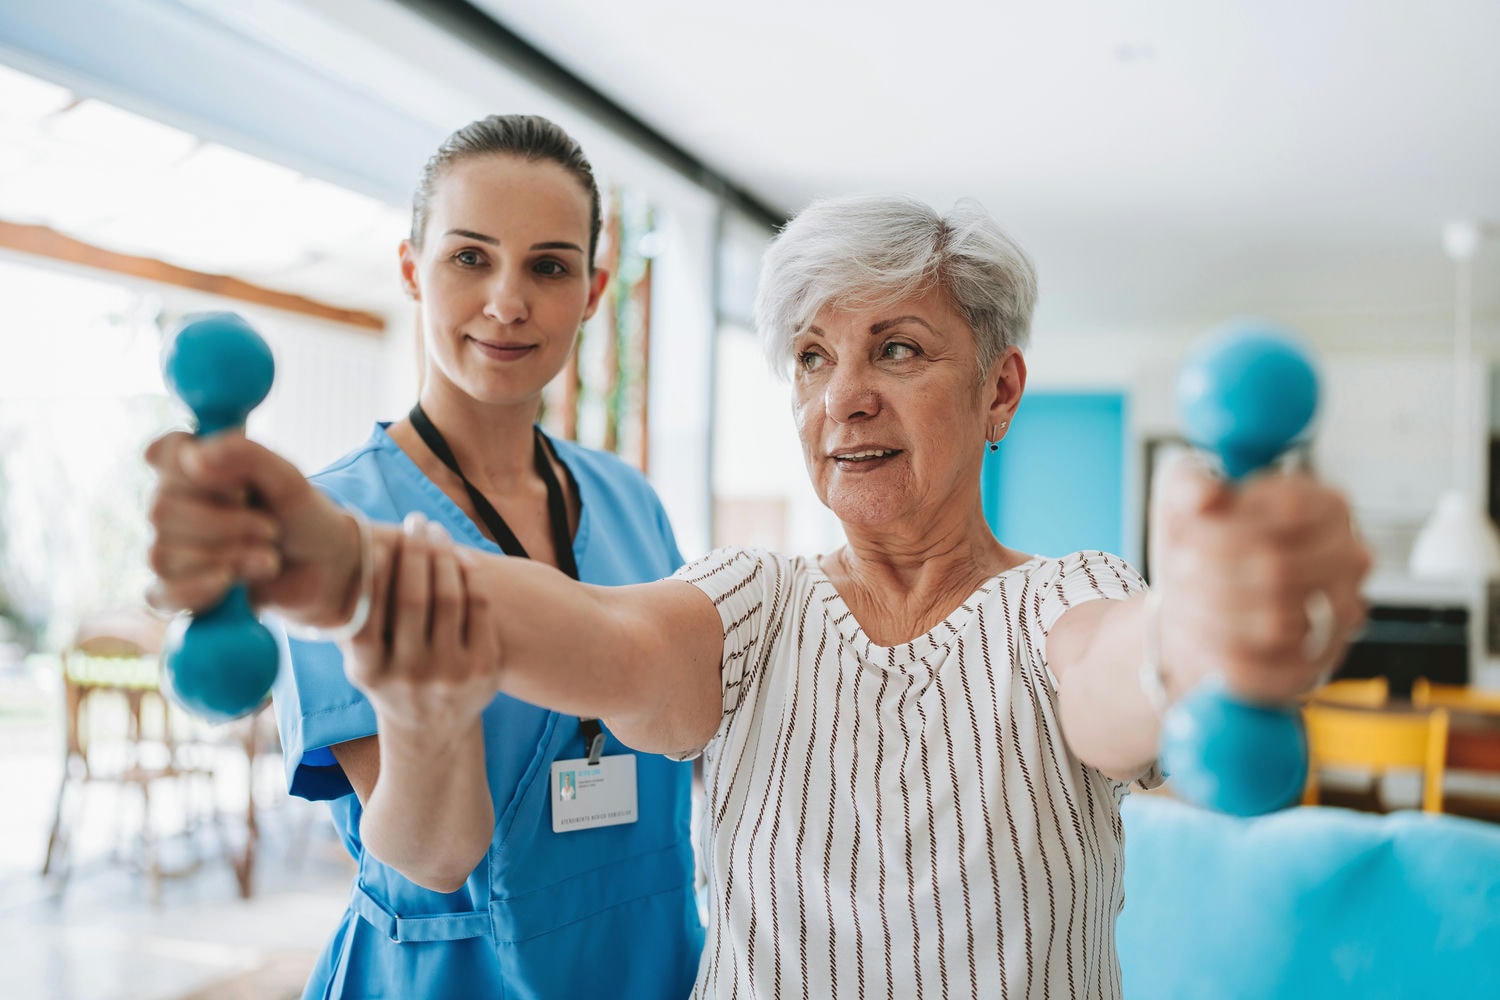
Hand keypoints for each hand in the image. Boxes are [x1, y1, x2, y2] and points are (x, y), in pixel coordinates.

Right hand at [144, 431, 358, 626]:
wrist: (325, 571)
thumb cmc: (302, 518)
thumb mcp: (288, 480)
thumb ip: (247, 457)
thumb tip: (194, 457)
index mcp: (198, 467)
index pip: (165, 452)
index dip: (194, 467)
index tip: (238, 482)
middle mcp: (174, 504)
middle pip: (162, 509)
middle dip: (226, 524)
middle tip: (270, 528)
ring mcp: (170, 548)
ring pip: (163, 553)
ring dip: (227, 557)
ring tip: (267, 558)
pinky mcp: (176, 591)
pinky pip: (162, 593)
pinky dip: (198, 589)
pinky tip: (229, 584)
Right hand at [346, 513, 499, 735]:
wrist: (432, 729)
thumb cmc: (390, 680)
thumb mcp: (363, 663)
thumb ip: (351, 623)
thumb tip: (335, 564)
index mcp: (369, 673)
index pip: (367, 619)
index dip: (374, 578)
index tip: (380, 544)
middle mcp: (409, 676)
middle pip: (414, 600)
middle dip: (415, 552)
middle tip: (414, 521)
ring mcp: (450, 674)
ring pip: (449, 599)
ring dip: (443, 556)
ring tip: (436, 531)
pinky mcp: (484, 669)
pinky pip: (479, 609)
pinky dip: (470, 576)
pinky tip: (462, 557)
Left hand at [1149, 453, 1371, 703]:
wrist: (1195, 603)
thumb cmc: (1200, 543)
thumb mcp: (1183, 497)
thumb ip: (1190, 484)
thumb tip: (1205, 496)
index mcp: (1328, 506)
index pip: (1289, 511)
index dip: (1226, 526)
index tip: (1190, 532)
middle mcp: (1350, 560)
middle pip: (1279, 568)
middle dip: (1211, 571)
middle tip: (1179, 568)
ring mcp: (1341, 617)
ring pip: (1276, 623)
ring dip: (1211, 611)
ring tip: (1184, 598)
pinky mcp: (1314, 666)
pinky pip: (1266, 667)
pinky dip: (1219, 653)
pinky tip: (1198, 633)